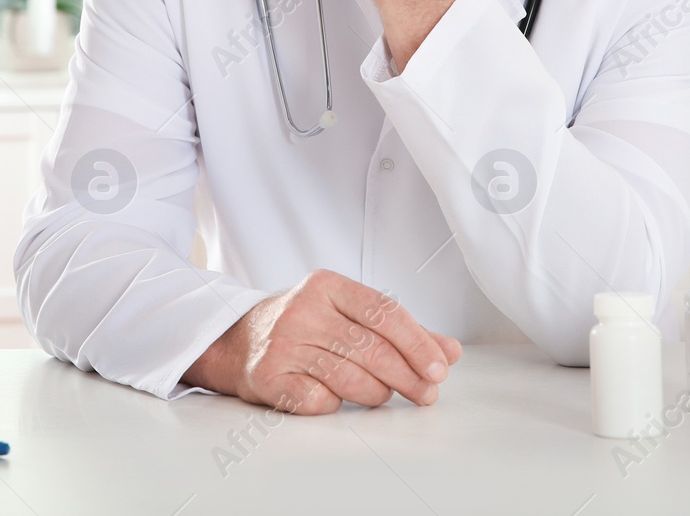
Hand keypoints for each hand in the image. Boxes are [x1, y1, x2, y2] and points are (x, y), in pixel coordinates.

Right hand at [181, 270, 462, 414]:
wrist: (239, 341)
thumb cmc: (307, 326)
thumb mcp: (349, 315)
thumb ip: (401, 331)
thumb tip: (451, 351)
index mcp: (328, 285)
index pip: (385, 313)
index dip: (418, 343)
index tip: (440, 368)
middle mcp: (303, 309)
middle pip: (372, 349)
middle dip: (408, 377)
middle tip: (427, 394)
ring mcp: (283, 343)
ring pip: (350, 378)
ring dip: (377, 393)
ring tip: (383, 395)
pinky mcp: (268, 376)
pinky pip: (319, 400)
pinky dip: (336, 404)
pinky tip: (336, 397)